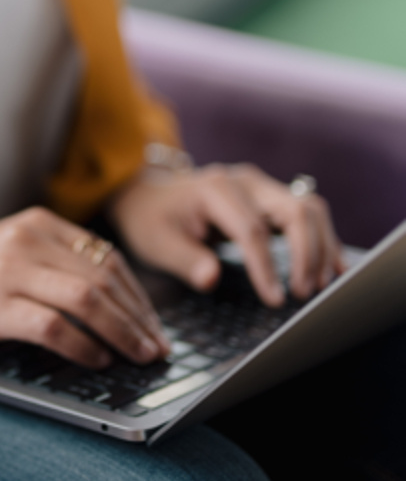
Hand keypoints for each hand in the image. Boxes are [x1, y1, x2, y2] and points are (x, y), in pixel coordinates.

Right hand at [0, 207, 169, 367]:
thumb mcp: (4, 253)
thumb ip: (50, 264)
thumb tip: (110, 305)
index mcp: (36, 223)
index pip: (106, 257)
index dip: (138, 295)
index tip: (152, 323)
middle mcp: (26, 238)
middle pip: (104, 279)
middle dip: (139, 318)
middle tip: (157, 348)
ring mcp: (7, 270)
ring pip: (88, 300)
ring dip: (123, 333)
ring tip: (139, 357)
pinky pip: (54, 327)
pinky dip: (83, 348)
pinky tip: (95, 361)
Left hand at [108, 163, 344, 305]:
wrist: (146, 195)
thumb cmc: (150, 219)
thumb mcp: (155, 242)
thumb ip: (184, 260)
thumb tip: (210, 278)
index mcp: (215, 189)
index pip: (251, 230)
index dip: (267, 267)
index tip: (275, 300)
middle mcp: (244, 181)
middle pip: (294, 211)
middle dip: (306, 254)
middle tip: (303, 294)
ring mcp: (260, 186)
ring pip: (308, 209)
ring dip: (321, 247)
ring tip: (318, 286)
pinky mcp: (269, 197)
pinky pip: (306, 213)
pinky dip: (323, 239)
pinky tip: (334, 267)